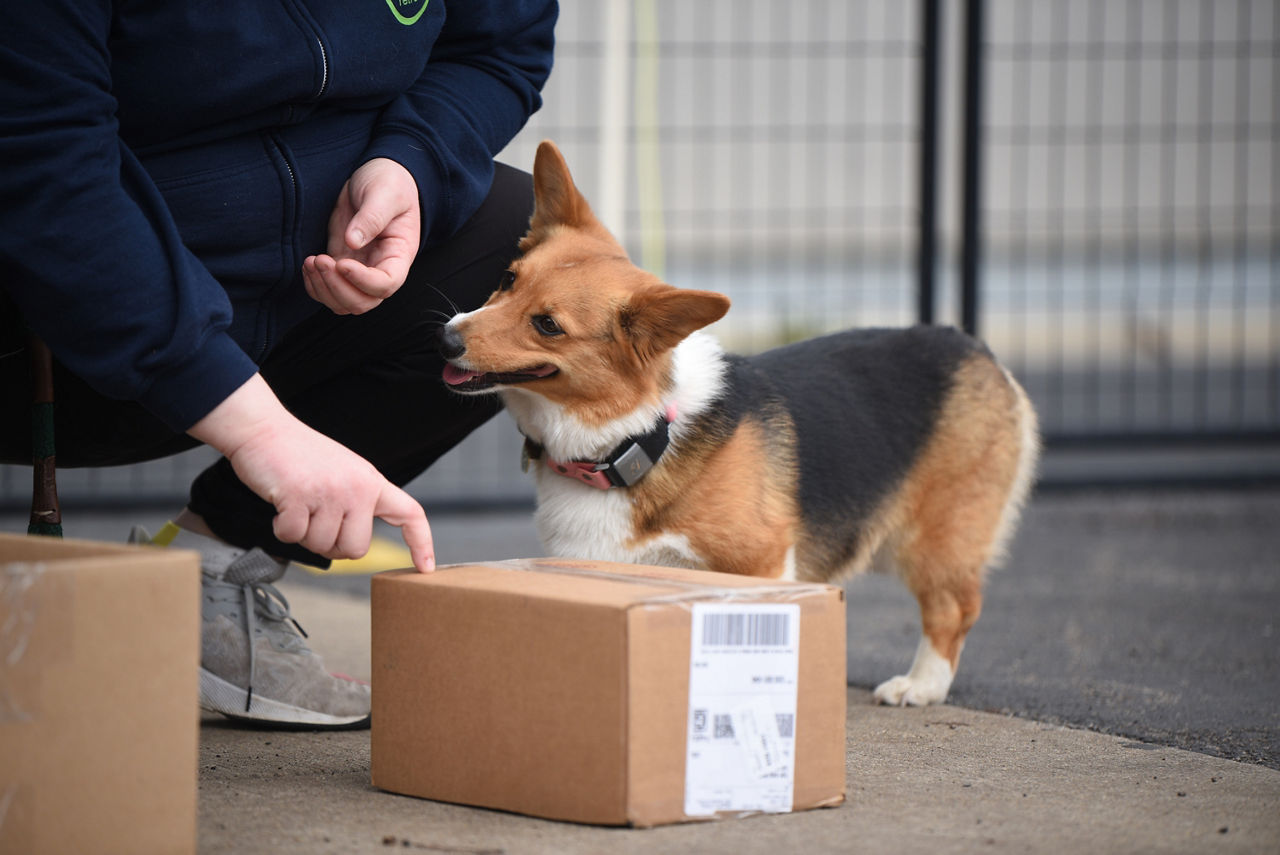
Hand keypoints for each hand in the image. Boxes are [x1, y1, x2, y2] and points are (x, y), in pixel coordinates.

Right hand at [189, 375, 434, 571]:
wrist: (263, 429)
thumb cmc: (299, 456)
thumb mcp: (343, 473)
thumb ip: (356, 503)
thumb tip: (352, 548)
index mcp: (371, 482)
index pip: (410, 513)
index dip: (421, 542)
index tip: (426, 567)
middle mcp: (357, 487)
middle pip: (356, 549)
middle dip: (332, 546)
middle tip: (315, 522)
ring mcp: (330, 492)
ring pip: (322, 546)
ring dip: (303, 534)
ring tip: (297, 503)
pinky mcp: (300, 497)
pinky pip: (293, 537)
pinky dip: (282, 529)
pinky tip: (281, 504)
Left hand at [303, 158, 420, 314]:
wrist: (378, 175)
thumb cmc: (390, 183)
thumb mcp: (385, 193)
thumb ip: (372, 217)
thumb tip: (353, 241)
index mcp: (399, 255)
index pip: (386, 284)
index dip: (363, 281)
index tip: (342, 262)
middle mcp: (381, 268)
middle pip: (363, 302)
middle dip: (338, 288)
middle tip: (322, 260)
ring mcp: (360, 269)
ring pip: (343, 302)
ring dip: (323, 289)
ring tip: (312, 261)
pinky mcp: (341, 263)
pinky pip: (328, 291)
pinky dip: (314, 286)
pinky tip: (309, 264)